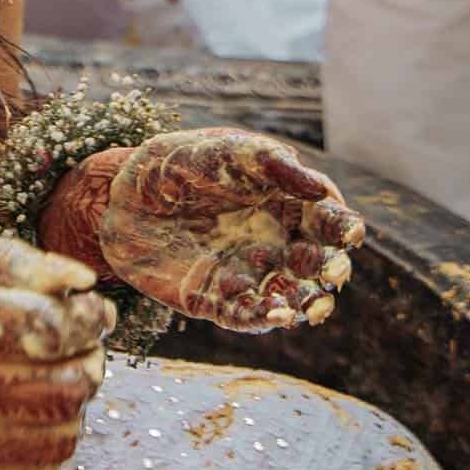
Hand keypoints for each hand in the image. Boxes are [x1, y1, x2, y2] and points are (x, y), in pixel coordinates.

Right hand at [0, 236, 113, 469]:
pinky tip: (32, 415)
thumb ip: (12, 262)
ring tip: (60, 378)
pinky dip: (50, 443)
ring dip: (76, 403)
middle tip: (84, 346)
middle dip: (91, 360)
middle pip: (65, 385)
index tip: (98, 311)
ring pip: (61, 433)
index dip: (89, 319)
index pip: (48, 328)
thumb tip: (82, 281)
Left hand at [96, 127, 363, 331]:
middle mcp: (275, 242)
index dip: (344, 227)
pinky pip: (247, 314)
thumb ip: (270, 163)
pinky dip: (263, 318)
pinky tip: (273, 315)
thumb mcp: (223, 151)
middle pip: (318, 263)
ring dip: (305, 304)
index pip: (329, 219)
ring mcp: (249, 273)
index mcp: (286, 203)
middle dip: (330, 269)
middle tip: (329, 269)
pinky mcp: (218, 299)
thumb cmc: (178, 162)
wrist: (119, 196)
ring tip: (306, 306)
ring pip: (291, 296)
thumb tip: (319, 187)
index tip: (349, 232)